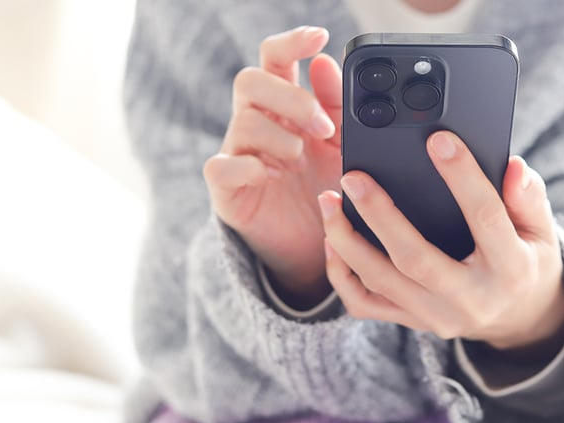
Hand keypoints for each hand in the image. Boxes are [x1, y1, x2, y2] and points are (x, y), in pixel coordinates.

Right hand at [203, 26, 341, 305]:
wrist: (312, 245)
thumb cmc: (324, 188)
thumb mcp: (342, 146)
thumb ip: (336, 106)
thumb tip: (325, 62)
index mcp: (282, 106)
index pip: (275, 59)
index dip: (292, 43)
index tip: (319, 36)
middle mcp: (255, 122)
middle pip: (251, 80)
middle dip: (291, 99)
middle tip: (324, 129)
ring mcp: (237, 153)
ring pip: (245, 121)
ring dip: (281, 140)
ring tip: (301, 164)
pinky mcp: (226, 188)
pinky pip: (221, 165)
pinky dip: (249, 167)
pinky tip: (272, 176)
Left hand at [319, 131, 563, 354]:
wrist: (519, 319)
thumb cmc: (528, 262)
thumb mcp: (542, 230)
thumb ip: (529, 198)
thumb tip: (512, 167)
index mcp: (510, 269)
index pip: (485, 218)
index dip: (462, 177)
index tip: (438, 139)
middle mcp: (471, 299)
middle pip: (415, 259)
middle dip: (380, 216)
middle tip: (353, 178)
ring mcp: (437, 316)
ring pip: (381, 281)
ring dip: (347, 241)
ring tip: (329, 201)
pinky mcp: (413, 322)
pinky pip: (366, 304)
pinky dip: (342, 274)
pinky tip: (333, 241)